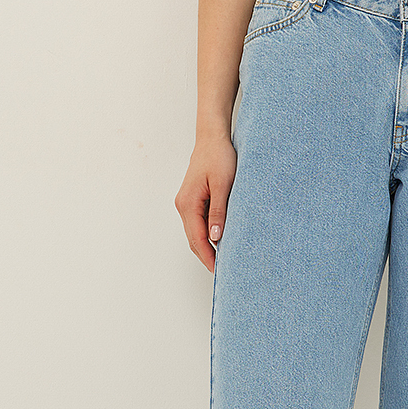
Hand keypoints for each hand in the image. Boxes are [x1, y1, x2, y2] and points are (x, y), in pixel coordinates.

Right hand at [175, 132, 237, 272]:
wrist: (212, 138)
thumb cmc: (219, 156)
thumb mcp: (224, 185)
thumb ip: (219, 211)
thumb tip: (215, 236)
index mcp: (188, 203)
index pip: (197, 238)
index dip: (208, 256)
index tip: (219, 270)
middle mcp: (183, 205)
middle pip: (193, 239)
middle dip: (206, 256)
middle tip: (223, 271)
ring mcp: (186, 202)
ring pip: (195, 232)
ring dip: (206, 246)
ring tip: (223, 258)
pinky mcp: (192, 199)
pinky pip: (197, 222)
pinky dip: (206, 234)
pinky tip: (220, 238)